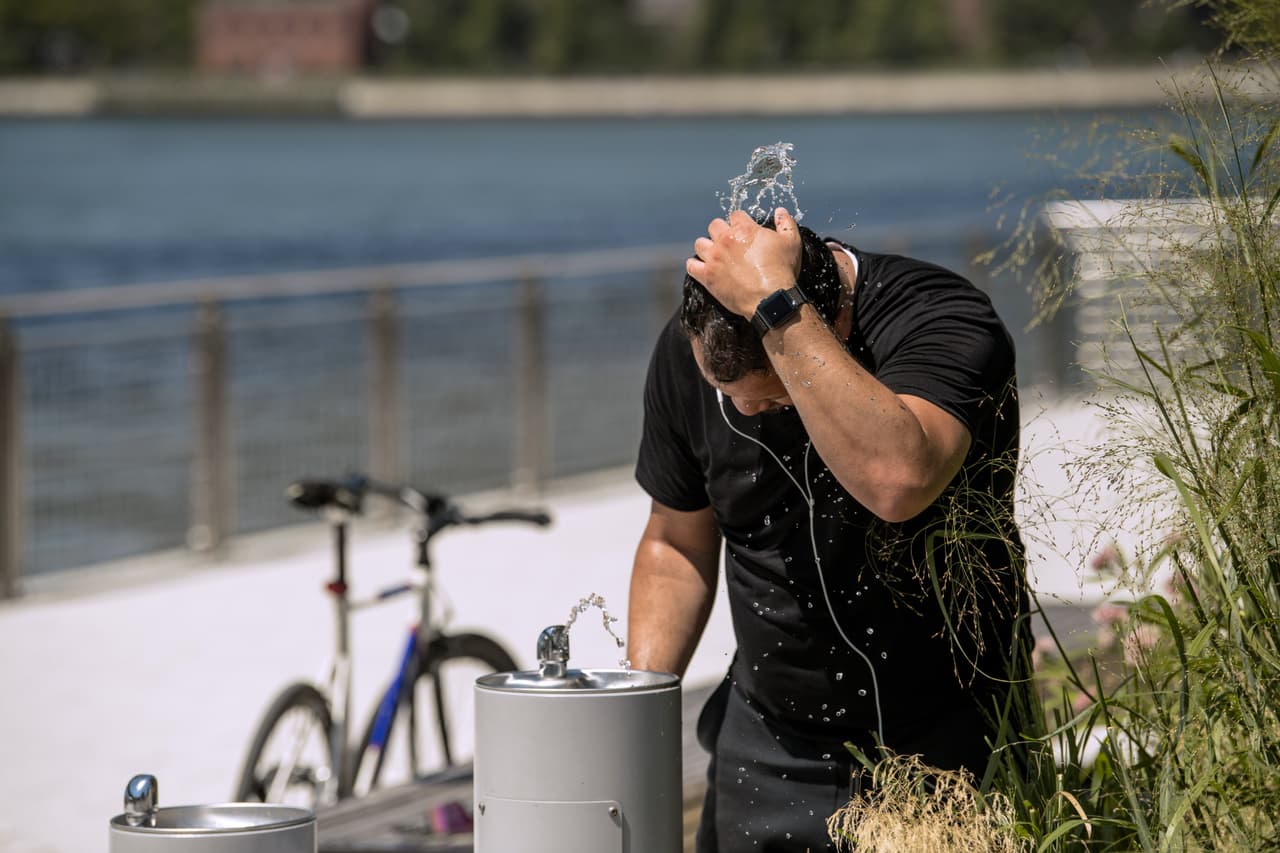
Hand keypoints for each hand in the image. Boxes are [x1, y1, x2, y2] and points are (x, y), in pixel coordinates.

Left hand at [686, 207, 801, 318]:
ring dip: (706, 248)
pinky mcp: (707, 276)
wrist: (770, 299)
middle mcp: (725, 240)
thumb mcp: (791, 243)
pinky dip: (695, 266)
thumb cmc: (782, 270)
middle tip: (729, 243)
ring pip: (700, 244)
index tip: (743, 230)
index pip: (735, 214)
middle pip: (714, 225)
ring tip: (715, 255)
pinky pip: (691, 265)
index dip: (740, 221)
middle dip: (721, 232)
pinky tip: (703, 268)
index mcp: (744, 229)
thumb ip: (786, 223)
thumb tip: (780, 211)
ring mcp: (714, 258)